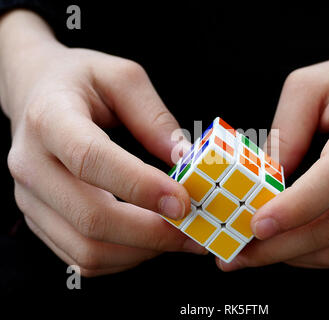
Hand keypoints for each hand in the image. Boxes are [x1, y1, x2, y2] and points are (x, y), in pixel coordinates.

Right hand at [0, 10, 203, 276]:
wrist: (35, 92)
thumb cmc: (79, 81)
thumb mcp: (122, 77)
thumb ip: (155, 117)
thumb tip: (185, 160)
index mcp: (49, 118)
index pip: (91, 160)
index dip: (140, 186)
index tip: (183, 200)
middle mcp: (31, 164)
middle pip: (91, 216)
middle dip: (151, 232)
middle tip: (194, 230)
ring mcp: (31, 198)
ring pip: (86, 248)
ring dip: (142, 251)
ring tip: (179, 237)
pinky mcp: (40, 218)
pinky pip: (81, 257)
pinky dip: (124, 258)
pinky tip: (150, 241)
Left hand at [219, 19, 328, 269]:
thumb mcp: (309, 85)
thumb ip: (284, 130)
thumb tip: (264, 180)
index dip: (297, 206)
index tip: (258, 224)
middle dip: (280, 245)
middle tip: (239, 253)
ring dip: (292, 256)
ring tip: (255, 253)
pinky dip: (314, 255)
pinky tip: (288, 246)